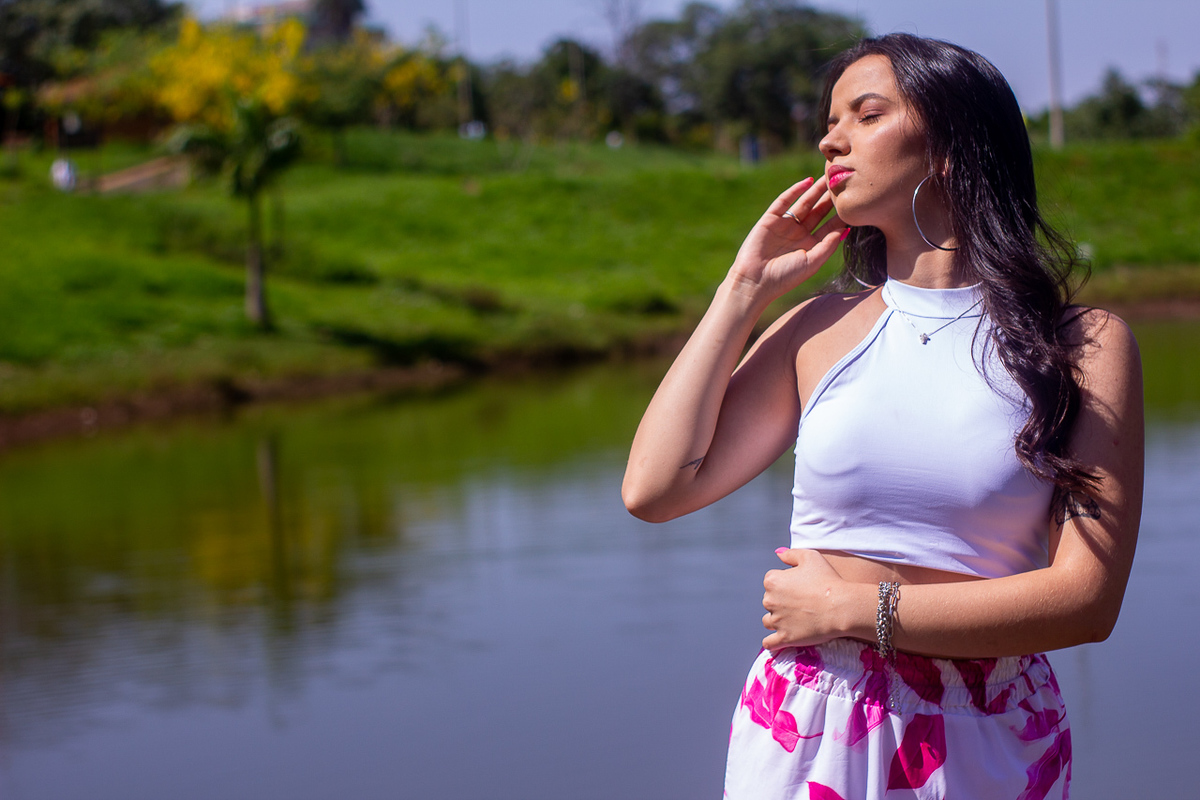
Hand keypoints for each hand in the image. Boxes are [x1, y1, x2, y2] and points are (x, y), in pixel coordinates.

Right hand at [729, 176, 846, 304]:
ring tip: (827, 178)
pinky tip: (807, 182)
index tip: (853, 203)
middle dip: (829, 198)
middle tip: (842, 184)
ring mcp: (785, 225)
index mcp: (810, 246)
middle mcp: (799, 234)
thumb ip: (828, 245)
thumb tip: (845, 228)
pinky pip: (784, 201)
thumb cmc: (785, 277)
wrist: (755, 281)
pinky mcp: (770, 219)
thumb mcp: (812, 262)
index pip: (829, 227)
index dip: (840, 215)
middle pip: (818, 212)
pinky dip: (795, 190)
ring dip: (815, 191)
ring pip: (804, 203)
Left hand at [762, 547, 846, 649]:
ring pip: (769, 621)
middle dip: (781, 602)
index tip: (800, 587)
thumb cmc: (828, 580)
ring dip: (777, 620)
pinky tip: (777, 640)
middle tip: (802, 603)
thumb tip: (778, 554)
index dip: (786, 583)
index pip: (771, 581)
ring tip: (794, 620)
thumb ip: (791, 554)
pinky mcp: (785, 638)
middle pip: (770, 601)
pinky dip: (772, 642)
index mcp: (772, 581)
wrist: (841, 607)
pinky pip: (769, 643)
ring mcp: (776, 621)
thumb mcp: (810, 557)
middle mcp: (769, 600)